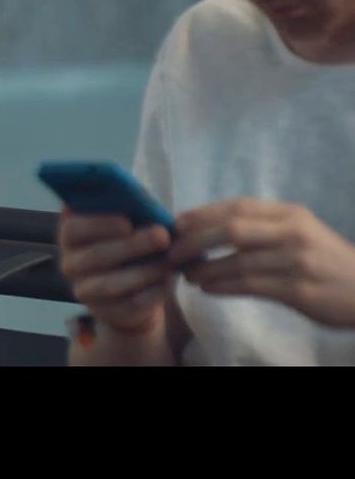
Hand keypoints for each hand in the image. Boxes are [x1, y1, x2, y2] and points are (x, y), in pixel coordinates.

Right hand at [57, 207, 174, 335]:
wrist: (132, 286)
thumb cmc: (129, 243)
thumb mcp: (127, 223)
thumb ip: (132, 212)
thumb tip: (149, 203)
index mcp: (71, 235)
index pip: (73, 229)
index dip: (98, 225)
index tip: (127, 223)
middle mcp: (70, 263)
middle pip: (95, 256)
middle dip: (132, 245)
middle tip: (162, 236)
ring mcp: (84, 290)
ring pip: (111, 283)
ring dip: (144, 270)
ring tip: (169, 261)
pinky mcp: (106, 312)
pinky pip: (129, 304)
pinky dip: (151, 292)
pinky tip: (166, 281)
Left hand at [173, 197, 354, 328]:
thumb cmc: (323, 259)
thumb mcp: (299, 230)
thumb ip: (261, 225)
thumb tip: (206, 225)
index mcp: (290, 214)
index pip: (237, 206)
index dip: (202, 214)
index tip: (176, 224)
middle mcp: (293, 233)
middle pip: (231, 230)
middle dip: (195, 241)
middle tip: (173, 253)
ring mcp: (297, 262)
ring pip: (237, 262)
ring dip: (205, 269)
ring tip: (187, 274)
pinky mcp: (298, 290)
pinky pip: (250, 286)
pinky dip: (223, 287)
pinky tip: (208, 288)